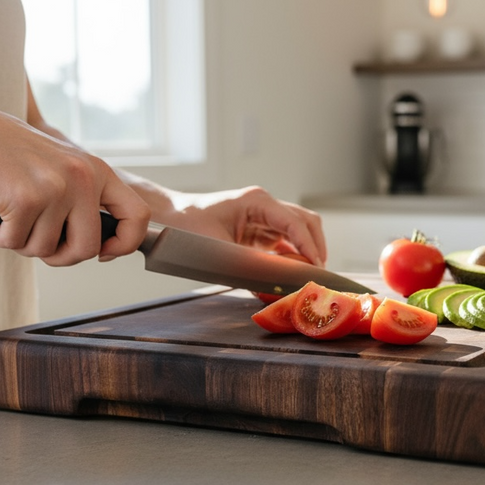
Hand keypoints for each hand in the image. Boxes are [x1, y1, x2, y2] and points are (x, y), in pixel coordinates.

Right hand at [0, 98, 150, 265]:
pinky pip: (15, 243)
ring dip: (21, 242)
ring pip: (46, 249)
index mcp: (98, 171)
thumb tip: (100, 247)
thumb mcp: (62, 168)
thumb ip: (83, 200)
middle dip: (60, 257)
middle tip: (38, 243)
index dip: (124, 244)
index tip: (103, 252)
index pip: (137, 216)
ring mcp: (56, 188)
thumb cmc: (9, 154)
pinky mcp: (25, 199)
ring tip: (9, 216)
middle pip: (88, 249)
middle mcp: (83, 178)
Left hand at [135, 183, 327, 266]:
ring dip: (305, 253)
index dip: (310, 246)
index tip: (317, 268)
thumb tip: (279, 282)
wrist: (166, 221)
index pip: (295, 222)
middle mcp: (264, 206)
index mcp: (256, 201)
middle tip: (318, 275)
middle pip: (305, 222)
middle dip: (315, 247)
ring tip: (306, 278)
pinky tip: (288, 277)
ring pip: (298, 232)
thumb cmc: (186, 230)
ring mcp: (262, 217)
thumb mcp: (220, 251)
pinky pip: (283, 243)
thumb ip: (252, 265)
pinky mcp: (257, 230)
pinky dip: (290, 258)